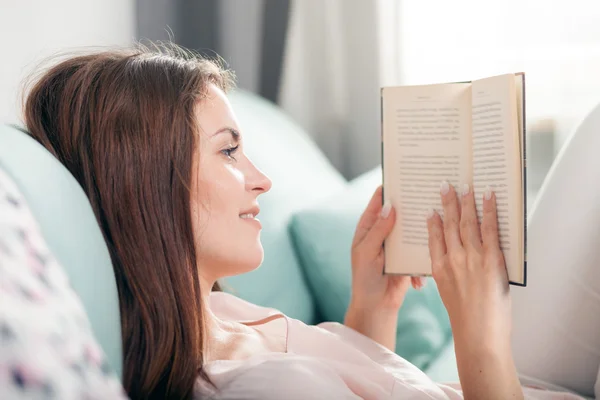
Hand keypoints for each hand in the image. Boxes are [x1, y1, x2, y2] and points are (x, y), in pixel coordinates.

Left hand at [349, 185, 424, 312]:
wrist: (377, 306)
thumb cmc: (364, 278)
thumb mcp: (367, 253)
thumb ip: (378, 230)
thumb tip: (391, 207)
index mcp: (369, 227)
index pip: (379, 201)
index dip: (389, 188)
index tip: (404, 176)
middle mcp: (384, 232)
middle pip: (400, 211)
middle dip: (412, 204)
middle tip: (428, 191)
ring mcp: (398, 244)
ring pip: (413, 228)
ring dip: (423, 227)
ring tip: (437, 219)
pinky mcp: (410, 256)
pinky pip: (421, 249)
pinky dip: (424, 255)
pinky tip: (425, 261)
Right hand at [427, 182, 521, 399]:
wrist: (479, 336)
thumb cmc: (466, 320)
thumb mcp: (450, 294)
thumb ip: (452, 274)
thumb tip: (461, 258)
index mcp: (438, 269)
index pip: (434, 238)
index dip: (434, 221)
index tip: (432, 209)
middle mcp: (452, 260)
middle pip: (449, 225)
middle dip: (448, 203)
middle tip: (446, 186)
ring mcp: (471, 258)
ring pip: (467, 223)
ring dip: (467, 202)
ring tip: (466, 186)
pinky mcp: (490, 260)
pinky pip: (489, 229)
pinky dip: (489, 211)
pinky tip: (488, 197)